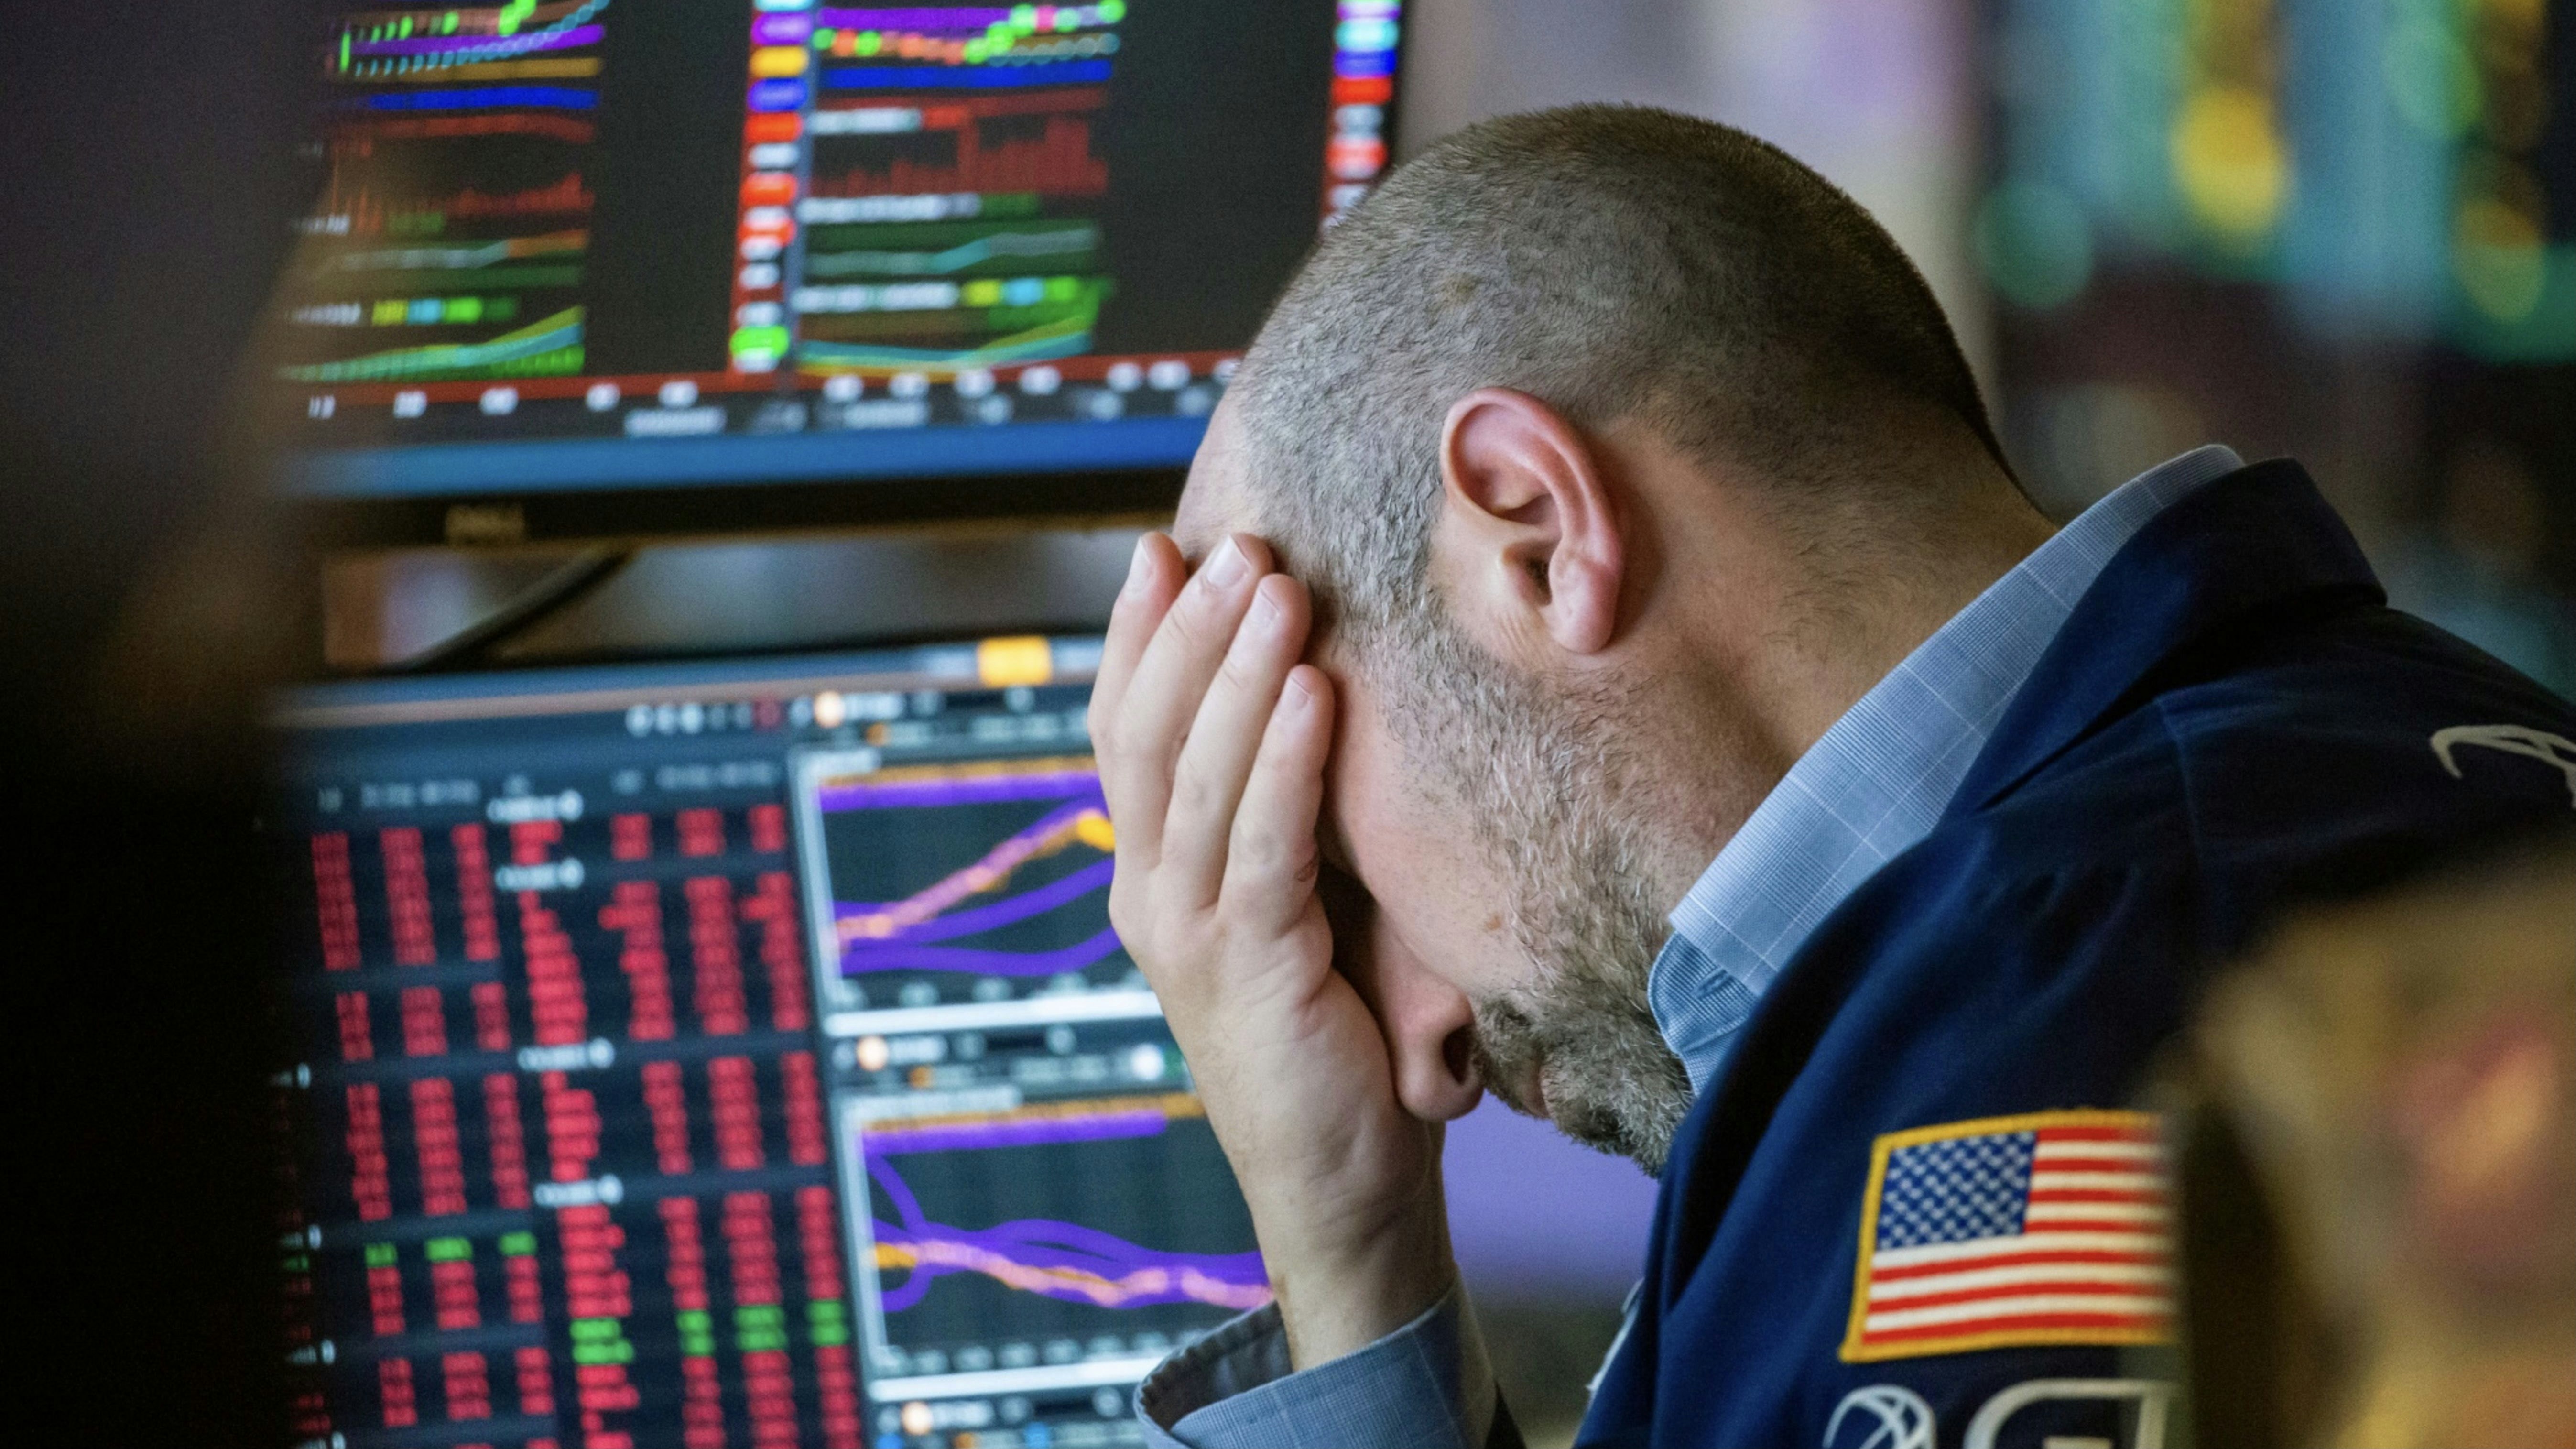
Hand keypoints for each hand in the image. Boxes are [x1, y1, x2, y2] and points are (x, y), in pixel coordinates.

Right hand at [1090, 532, 1455, 1367]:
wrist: (1344, 1183)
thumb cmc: (1339, 1028)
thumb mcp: (1305, 894)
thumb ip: (1289, 811)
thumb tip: (1325, 683)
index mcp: (1150, 873)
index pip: (1125, 731)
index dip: (1138, 636)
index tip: (1165, 546)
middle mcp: (1148, 895)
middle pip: (1148, 736)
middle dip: (1189, 628)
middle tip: (1238, 540)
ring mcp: (1186, 936)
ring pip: (1195, 778)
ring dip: (1234, 672)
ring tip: (1276, 584)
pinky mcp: (1249, 972)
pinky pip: (1262, 845)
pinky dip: (1282, 760)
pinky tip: (1311, 690)